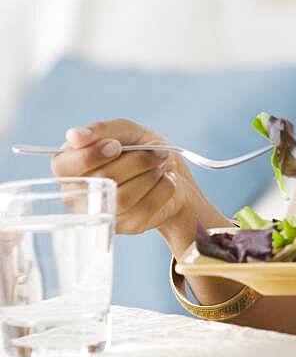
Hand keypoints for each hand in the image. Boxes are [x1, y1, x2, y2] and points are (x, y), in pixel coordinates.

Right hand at [51, 119, 194, 234]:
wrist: (171, 172)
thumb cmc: (139, 148)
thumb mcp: (124, 131)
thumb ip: (100, 130)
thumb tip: (74, 135)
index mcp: (68, 166)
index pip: (64, 167)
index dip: (91, 156)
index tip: (117, 146)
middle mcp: (76, 193)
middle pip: (100, 180)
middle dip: (135, 161)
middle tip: (157, 152)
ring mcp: (98, 212)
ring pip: (121, 198)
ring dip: (149, 176)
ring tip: (161, 165)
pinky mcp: (123, 226)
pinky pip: (143, 209)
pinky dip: (162, 189)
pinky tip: (166, 180)